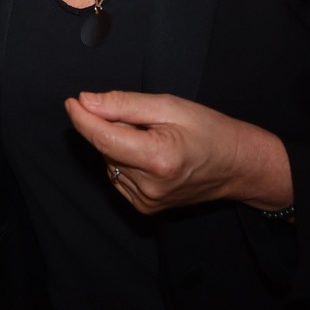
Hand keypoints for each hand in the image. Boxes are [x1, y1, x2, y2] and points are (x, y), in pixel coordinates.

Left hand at [64, 90, 292, 215]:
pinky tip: (150, 154)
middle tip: (146, 120)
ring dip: (120, 144)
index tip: (72, 101)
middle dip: (113, 127)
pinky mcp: (145, 208)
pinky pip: (118, 176)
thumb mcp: (169, 106)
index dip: (83, 118)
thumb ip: (123, 105)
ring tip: (154, 138)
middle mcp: (149, 187)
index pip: (103, 138)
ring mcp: (146, 202)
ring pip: (109, 161)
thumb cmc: (209, 131)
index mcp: (157, 159)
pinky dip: (125, 160)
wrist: (236, 166)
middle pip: (106, 147)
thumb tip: (86, 102)